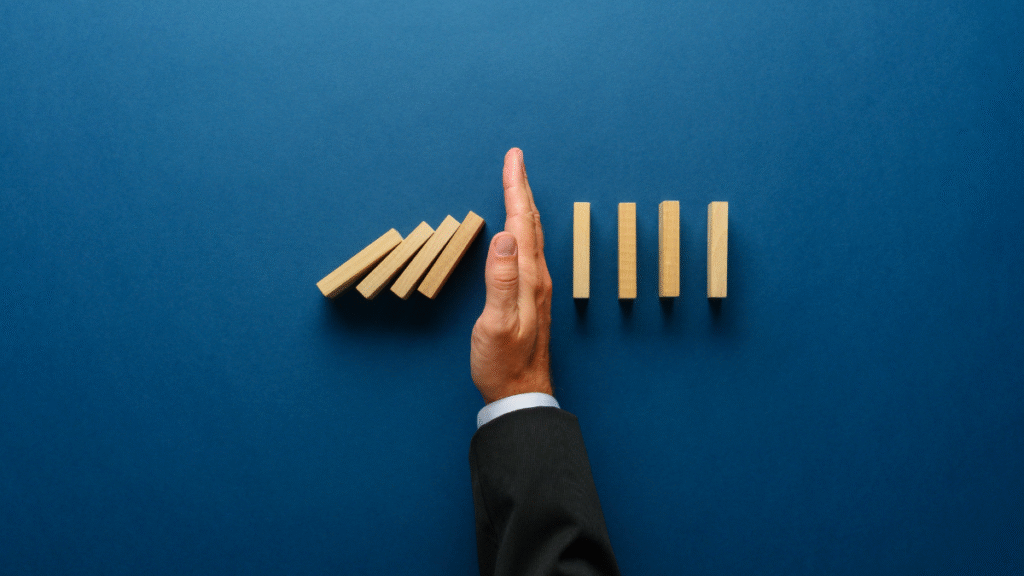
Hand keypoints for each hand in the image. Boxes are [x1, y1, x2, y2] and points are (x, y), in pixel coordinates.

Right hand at [470, 148, 553, 403]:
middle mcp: (536, 278)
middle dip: (520, 188)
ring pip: (530, 235)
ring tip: (516, 185)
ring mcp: (535, 287)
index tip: (513, 159)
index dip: (515, 188)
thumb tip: (504, 236)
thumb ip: (500, 280)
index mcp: (528, 278)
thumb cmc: (503, 362)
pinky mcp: (530, 297)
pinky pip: (528, 251)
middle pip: (529, 223)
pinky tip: (519, 231)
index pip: (520, 223)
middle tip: (514, 160)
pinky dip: (522, 229)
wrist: (520, 393)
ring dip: (522, 206)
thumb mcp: (497, 323)